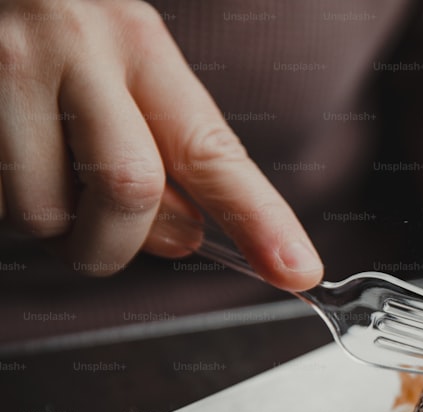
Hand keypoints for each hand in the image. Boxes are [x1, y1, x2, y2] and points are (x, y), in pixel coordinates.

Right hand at [0, 0, 322, 288]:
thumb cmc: (57, 37)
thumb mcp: (126, 66)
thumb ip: (166, 148)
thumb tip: (187, 239)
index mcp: (137, 43)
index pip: (211, 151)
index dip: (260, 220)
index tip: (299, 269)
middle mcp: (74, 49)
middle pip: (130, 192)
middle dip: (123, 244)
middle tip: (113, 236)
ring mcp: (5, 72)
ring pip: (45, 215)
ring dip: (55, 228)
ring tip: (45, 179)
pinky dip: (9, 210)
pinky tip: (11, 164)